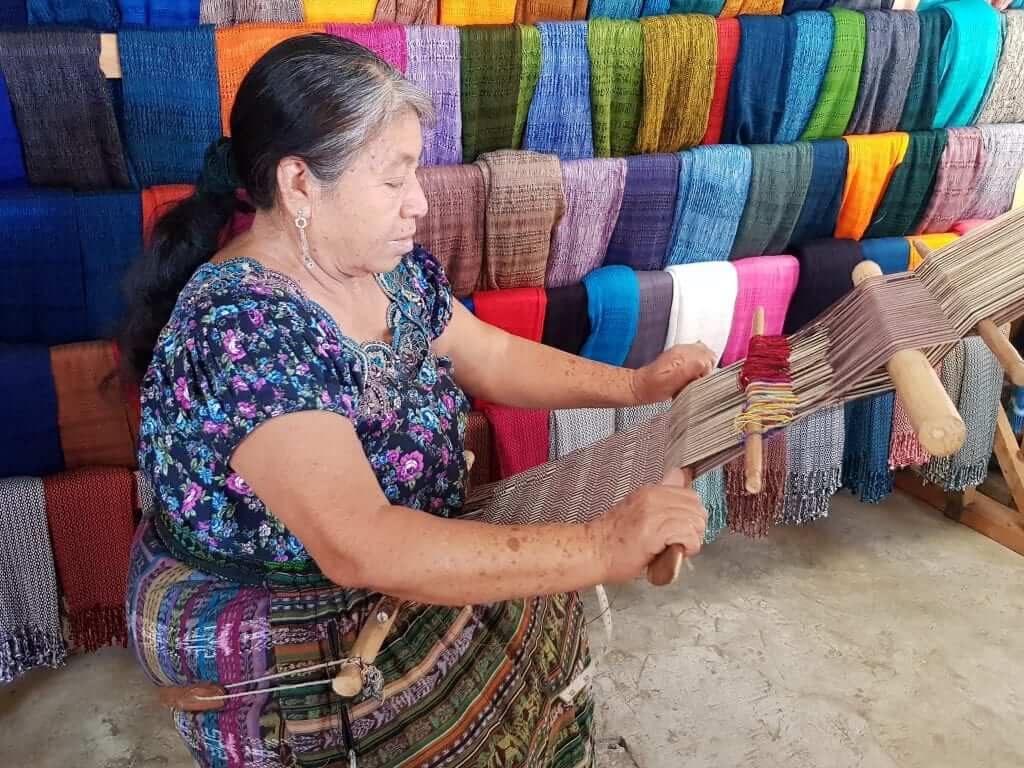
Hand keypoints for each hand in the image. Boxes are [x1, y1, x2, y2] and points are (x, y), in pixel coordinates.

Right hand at [592, 468, 706, 582]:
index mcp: (650, 491)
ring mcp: (654, 512)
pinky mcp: (656, 530)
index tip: (679, 529)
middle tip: (679, 541)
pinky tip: (673, 552)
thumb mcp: (637, 509)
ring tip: (674, 548)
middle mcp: (653, 497)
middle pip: (697, 507)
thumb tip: (680, 475)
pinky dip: (688, 547)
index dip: (690, 516)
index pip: (690, 495)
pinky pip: (688, 535)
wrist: (592, 551)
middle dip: (694, 528)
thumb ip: (660, 496)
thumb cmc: (612, 539)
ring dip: (691, 539)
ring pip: (695, 521)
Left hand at [631, 343, 715, 404]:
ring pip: (705, 357)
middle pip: (709, 355)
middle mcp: (683, 350)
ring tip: (690, 379)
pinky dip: (698, 369)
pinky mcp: (682, 357)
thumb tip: (702, 364)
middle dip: (705, 370)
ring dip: (702, 369)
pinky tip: (689, 377)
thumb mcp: (669, 383)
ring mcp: (683, 352)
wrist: (640, 387)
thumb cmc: (652, 388)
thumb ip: (686, 372)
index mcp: (680, 354)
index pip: (708, 357)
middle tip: (693, 381)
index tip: (696, 381)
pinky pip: (698, 359)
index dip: (705, 372)